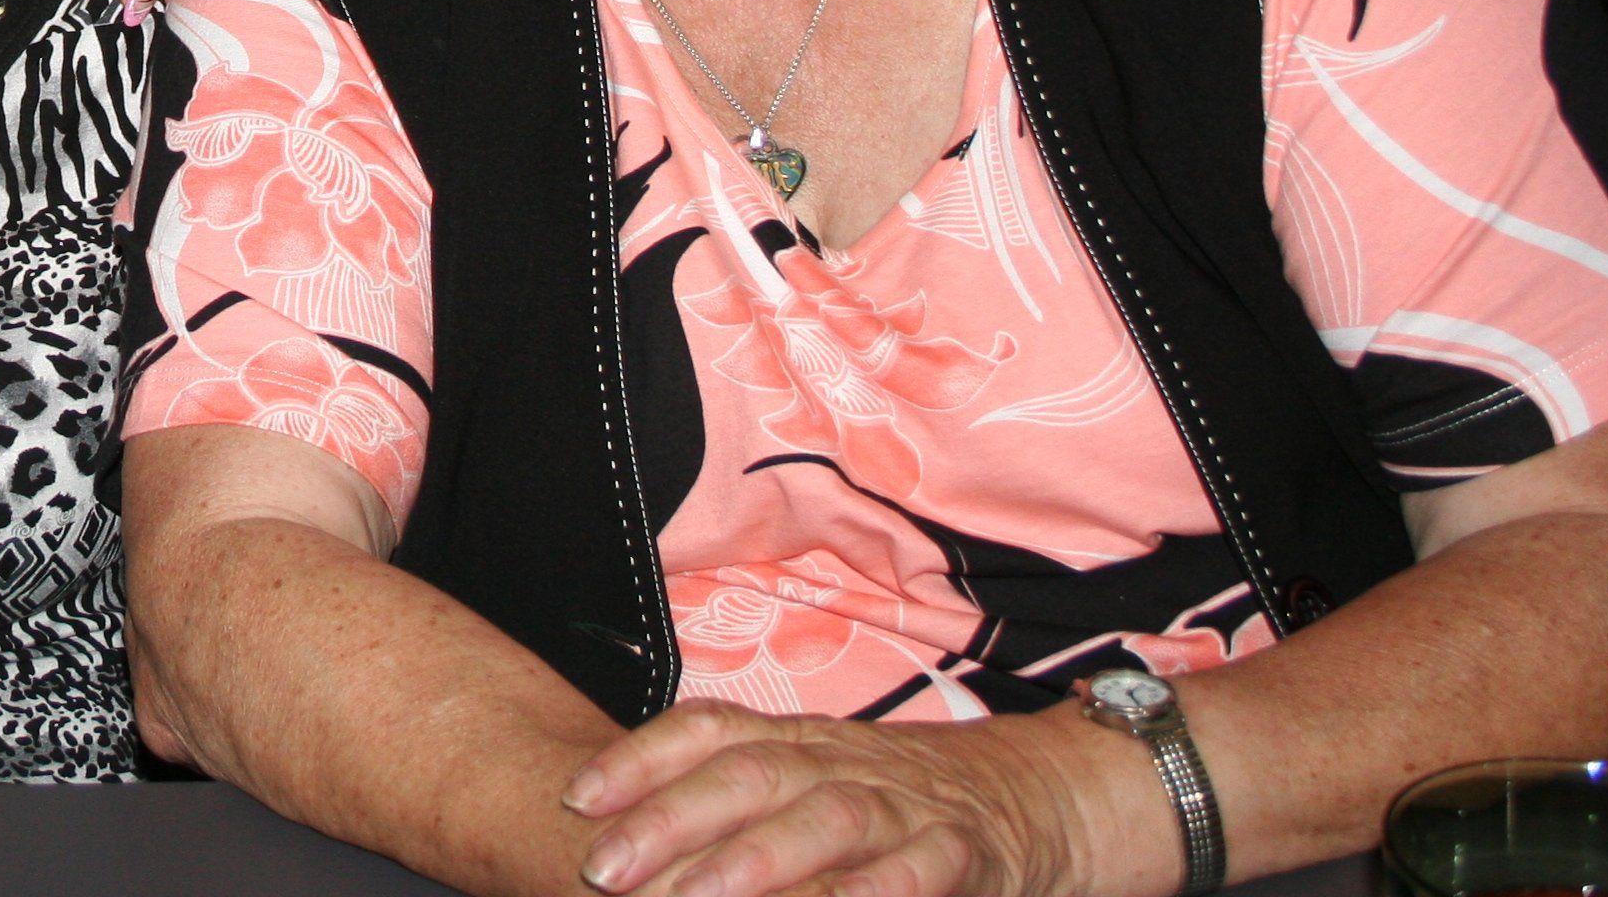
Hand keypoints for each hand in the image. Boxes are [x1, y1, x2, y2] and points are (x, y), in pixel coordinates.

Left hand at [565, 700, 1148, 896]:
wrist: (1031, 797)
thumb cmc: (888, 798)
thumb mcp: (810, 777)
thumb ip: (730, 793)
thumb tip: (613, 827)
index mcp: (796, 739)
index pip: (707, 729)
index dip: (639, 759)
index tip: (576, 798)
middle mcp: (840, 761)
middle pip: (750, 773)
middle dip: (670, 818)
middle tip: (602, 867)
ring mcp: (904, 805)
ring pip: (826, 819)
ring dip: (756, 859)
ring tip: (696, 896)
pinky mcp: (963, 853)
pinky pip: (920, 869)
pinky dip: (879, 891)